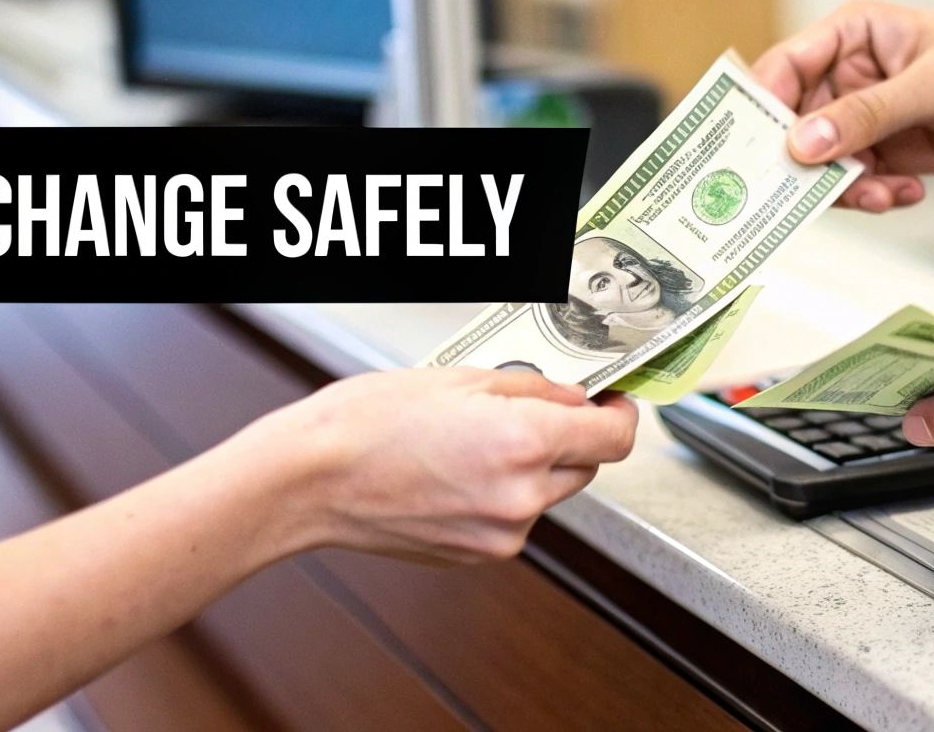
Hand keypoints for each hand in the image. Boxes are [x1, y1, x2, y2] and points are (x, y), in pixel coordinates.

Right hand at [251, 368, 638, 564]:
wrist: (311, 480)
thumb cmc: (368, 422)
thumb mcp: (462, 378)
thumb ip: (533, 389)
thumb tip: (573, 396)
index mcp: (525, 441)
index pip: (614, 437)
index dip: (622, 414)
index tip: (616, 402)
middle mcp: (521, 495)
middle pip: (587, 466)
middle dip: (571, 436)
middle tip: (532, 410)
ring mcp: (500, 533)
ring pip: (548, 493)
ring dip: (533, 466)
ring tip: (473, 440)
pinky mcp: (478, 555)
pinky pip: (513, 518)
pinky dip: (502, 493)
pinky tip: (457, 470)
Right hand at [753, 0, 933, 210]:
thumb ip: (869, 113)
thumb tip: (804, 141)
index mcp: (851, 34)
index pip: (783, 66)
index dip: (762, 106)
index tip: (759, 147)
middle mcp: (848, 76)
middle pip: (793, 124)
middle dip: (802, 162)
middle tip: (807, 193)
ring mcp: (866, 119)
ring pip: (822, 163)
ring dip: (844, 187)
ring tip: (882, 193)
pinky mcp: (887, 153)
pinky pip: (858, 185)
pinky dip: (875, 196)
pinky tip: (907, 191)